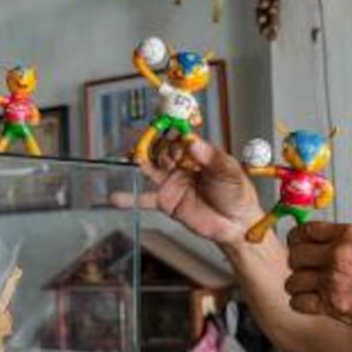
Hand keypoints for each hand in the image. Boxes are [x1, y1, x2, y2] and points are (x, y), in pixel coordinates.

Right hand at [113, 137, 265, 245]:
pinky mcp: (166, 201)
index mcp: (197, 153)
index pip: (179, 137)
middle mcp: (181, 165)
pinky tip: (115, 198)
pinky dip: (130, 198)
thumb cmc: (236, 193)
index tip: (162, 126)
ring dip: (137, 162)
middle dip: (152, 145)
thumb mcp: (229, 172)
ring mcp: (171, 182)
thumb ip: (211, 158)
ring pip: (150, 168)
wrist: (236, 225)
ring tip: (123, 158)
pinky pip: (144, 199)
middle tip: (144, 145)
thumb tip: (193, 142)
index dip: (170, 131)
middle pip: (160, 149)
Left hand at [285, 222, 351, 332]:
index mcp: (347, 235)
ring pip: (293, 281)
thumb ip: (345, 239)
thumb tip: (321, 240)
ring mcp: (334, 281)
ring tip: (310, 288)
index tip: (297, 245)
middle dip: (297, 263)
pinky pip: (299, 302)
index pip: (304, 231)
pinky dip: (301, 303)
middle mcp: (337, 255)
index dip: (296, 239)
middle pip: (295, 255)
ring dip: (298, 285)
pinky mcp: (334, 305)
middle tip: (305, 269)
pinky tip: (311, 302)